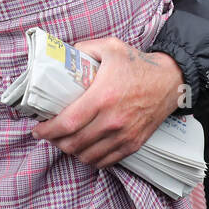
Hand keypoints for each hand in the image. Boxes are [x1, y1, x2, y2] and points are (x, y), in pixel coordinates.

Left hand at [32, 38, 183, 169]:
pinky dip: (90, 158)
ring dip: (71, 151)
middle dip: (55, 141)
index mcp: (103, 97)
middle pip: (73, 143)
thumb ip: (83, 49)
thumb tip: (62, 56)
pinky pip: (105, 161)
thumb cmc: (138, 64)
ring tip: (65, 141)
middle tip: (49, 134)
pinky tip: (84, 149)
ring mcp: (124, 135)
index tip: (37, 129)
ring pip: (87, 155)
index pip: (67, 123)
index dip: (47, 130)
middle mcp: (112, 120)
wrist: (170, 81)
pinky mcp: (133, 144)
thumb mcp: (109, 47)